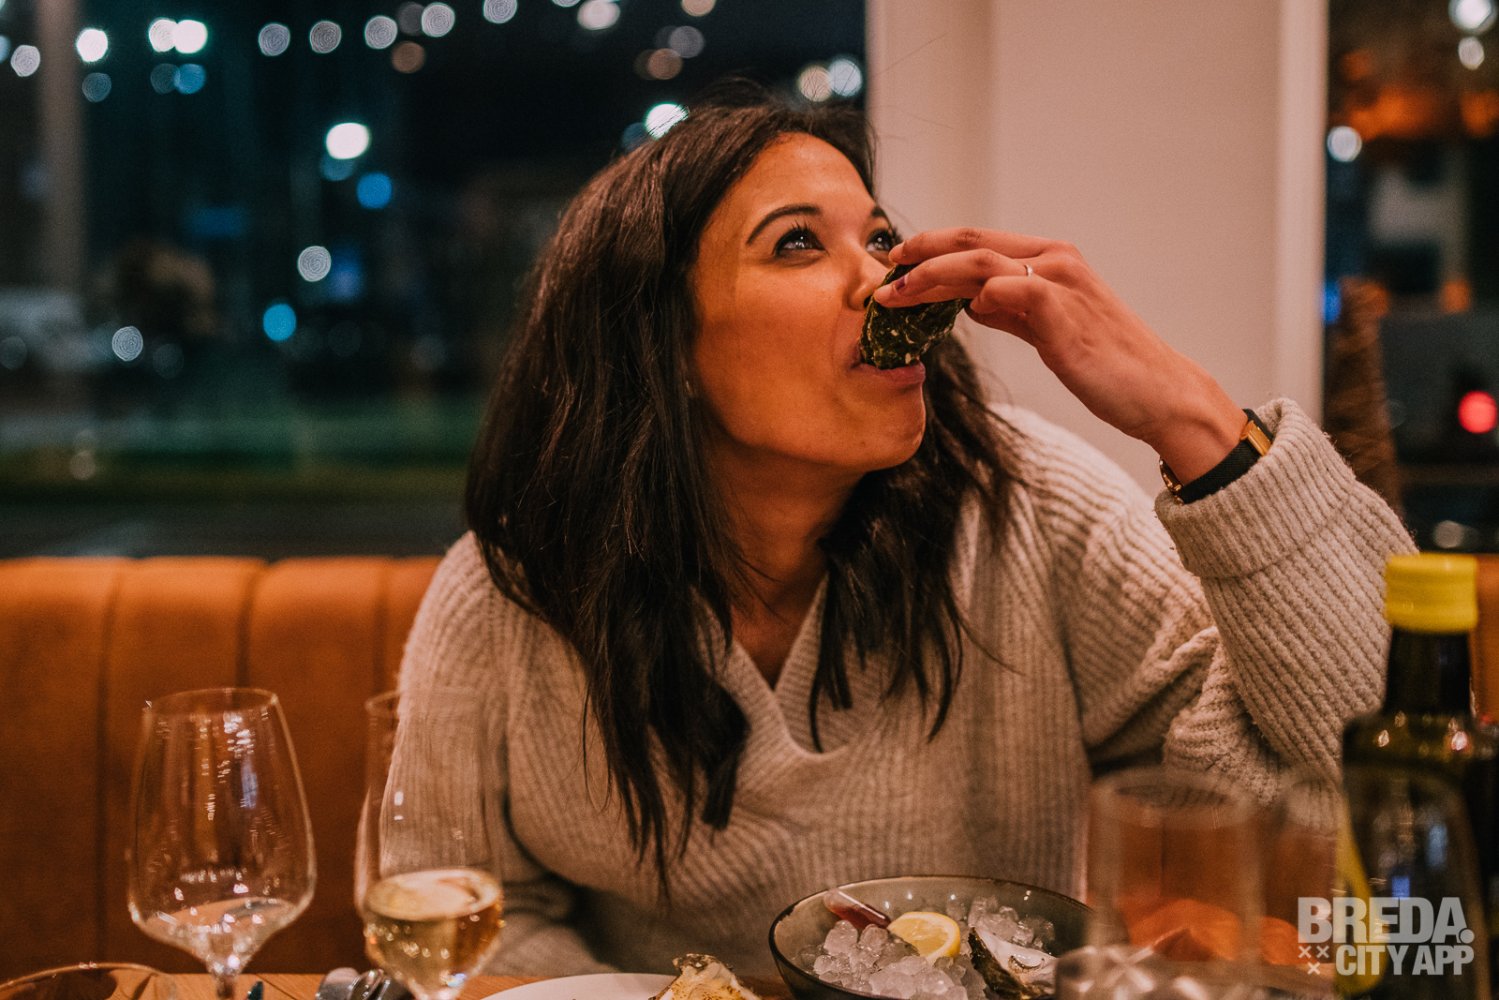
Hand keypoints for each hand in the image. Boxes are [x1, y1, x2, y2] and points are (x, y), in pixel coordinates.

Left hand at [873, 227, 1245, 483]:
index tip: (895, 263)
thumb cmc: (1105, 364)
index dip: (931, 247)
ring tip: (896, 293)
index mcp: (1050, 259)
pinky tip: (960, 310)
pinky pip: (1014, 289)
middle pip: (972, 240)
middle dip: (920, 252)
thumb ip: (1012, 311)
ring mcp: (1063, 282)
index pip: (978, 240)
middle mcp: (1056, 260)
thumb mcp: (1048, 330)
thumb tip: (971, 300)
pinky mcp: (1066, 313)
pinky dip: (981, 294)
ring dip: (931, 275)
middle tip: (882, 268)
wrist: (1156, 392)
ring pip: (982, 261)